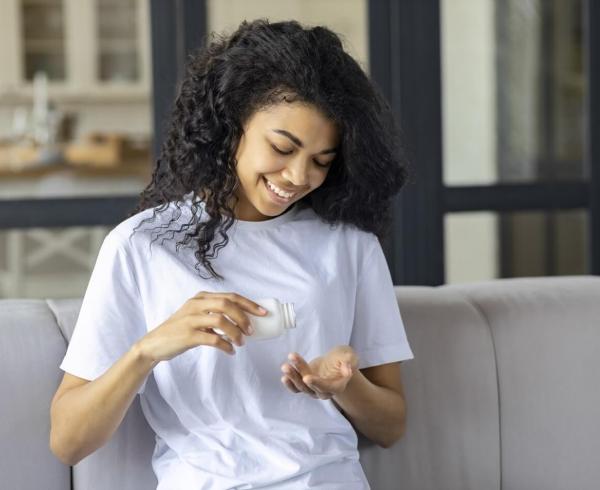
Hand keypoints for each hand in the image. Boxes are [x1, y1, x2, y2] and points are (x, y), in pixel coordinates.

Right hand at [136, 291, 266, 362]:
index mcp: (201, 298)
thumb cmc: (181, 331)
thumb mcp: (197, 316)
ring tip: (241, 343)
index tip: (263, 313)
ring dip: (235, 332)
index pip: (231, 296)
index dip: (249, 304)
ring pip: (221, 320)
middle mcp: (196, 304)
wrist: (155, 344)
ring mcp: (191, 319)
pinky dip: (225, 345)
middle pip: (227, 304)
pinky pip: (213, 338)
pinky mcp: (187, 335)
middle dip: (244, 317)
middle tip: (251, 331)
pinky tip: (230, 351)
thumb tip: (244, 323)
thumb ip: (216, 315)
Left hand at [280, 345, 358, 399]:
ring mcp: (314, 389)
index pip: (327, 387)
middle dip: (298, 376)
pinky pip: (296, 388)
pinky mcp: (306, 385)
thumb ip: (349, 362)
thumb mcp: (349, 356)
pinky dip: (290, 384)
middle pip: (310, 387)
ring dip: (292, 377)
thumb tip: (347, 370)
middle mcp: (325, 391)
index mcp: (337, 386)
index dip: (317, 383)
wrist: (337, 362)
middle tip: (288, 366)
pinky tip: (284, 376)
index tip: (306, 377)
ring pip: (302, 386)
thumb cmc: (344, 358)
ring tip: (285, 366)